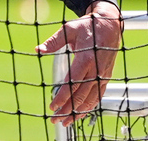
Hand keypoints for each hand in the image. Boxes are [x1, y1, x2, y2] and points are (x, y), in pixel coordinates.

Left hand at [35, 0, 122, 126]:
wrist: (109, 25)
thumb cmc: (87, 26)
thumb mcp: (69, 29)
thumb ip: (54, 41)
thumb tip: (38, 49)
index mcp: (85, 59)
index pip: (73, 83)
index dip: (62, 97)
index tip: (52, 106)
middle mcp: (96, 70)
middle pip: (81, 95)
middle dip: (67, 109)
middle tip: (54, 119)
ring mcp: (102, 75)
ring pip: (90, 99)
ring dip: (78, 112)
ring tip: (65, 122)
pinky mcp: (105, 77)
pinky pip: (98, 96)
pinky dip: (89, 107)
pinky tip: (80, 114)